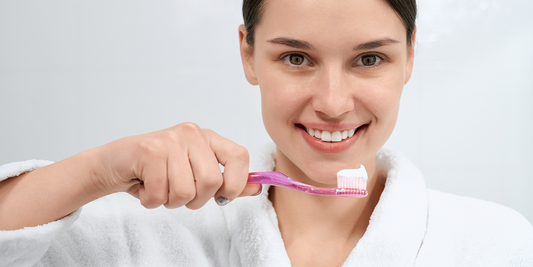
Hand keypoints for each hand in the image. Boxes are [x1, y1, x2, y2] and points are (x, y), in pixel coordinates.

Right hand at [90, 122, 260, 208]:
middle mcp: (191, 133)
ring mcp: (169, 140)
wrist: (114, 164)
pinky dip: (151, 200)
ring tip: (159, 187)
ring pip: (185, 191)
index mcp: (207, 137)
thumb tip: (257, 188)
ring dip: (170, 201)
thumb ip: (226, 182)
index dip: (236, 183)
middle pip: (211, 182)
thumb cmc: (157, 170)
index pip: (240, 156)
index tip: (222, 197)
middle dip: (195, 200)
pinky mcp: (148, 151)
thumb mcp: (195, 174)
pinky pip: (161, 194)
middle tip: (178, 193)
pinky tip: (144, 186)